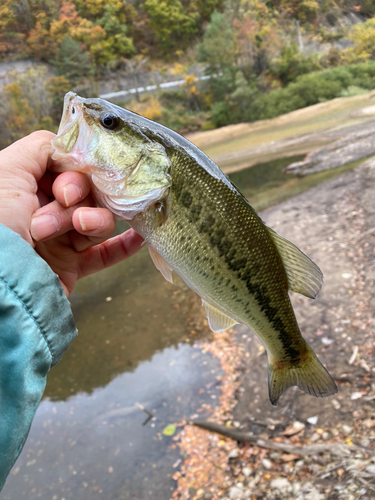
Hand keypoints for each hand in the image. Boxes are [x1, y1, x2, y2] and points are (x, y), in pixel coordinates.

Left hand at [0, 131, 142, 296]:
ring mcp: (59, 239)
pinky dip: (126, 245)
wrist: (1, 282)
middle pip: (85, 193)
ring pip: (97, 220)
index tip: (65, 181)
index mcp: (27, 188)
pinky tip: (140, 236)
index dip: (74, 172)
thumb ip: (40, 147)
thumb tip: (69, 144)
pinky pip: (106, 254)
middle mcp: (43, 211)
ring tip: (77, 228)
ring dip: (92, 221)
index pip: (67, 169)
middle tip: (64, 202)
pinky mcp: (72, 266)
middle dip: (77, 197)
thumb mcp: (7, 170)